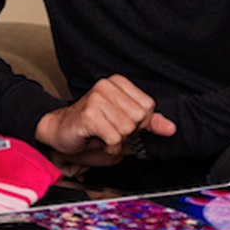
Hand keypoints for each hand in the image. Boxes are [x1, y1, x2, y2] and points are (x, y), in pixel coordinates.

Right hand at [33, 74, 175, 168]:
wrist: (59, 130)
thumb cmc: (90, 125)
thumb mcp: (124, 122)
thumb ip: (149, 123)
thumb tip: (170, 128)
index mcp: (117, 83)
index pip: (148, 106)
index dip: (139, 122)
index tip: (122, 123)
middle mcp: (106, 86)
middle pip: (140, 117)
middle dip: (129, 132)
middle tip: (111, 130)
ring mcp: (96, 99)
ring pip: (127, 129)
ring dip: (117, 141)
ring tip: (103, 136)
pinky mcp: (89, 115)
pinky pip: (114, 138)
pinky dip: (109, 147)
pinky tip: (98, 140)